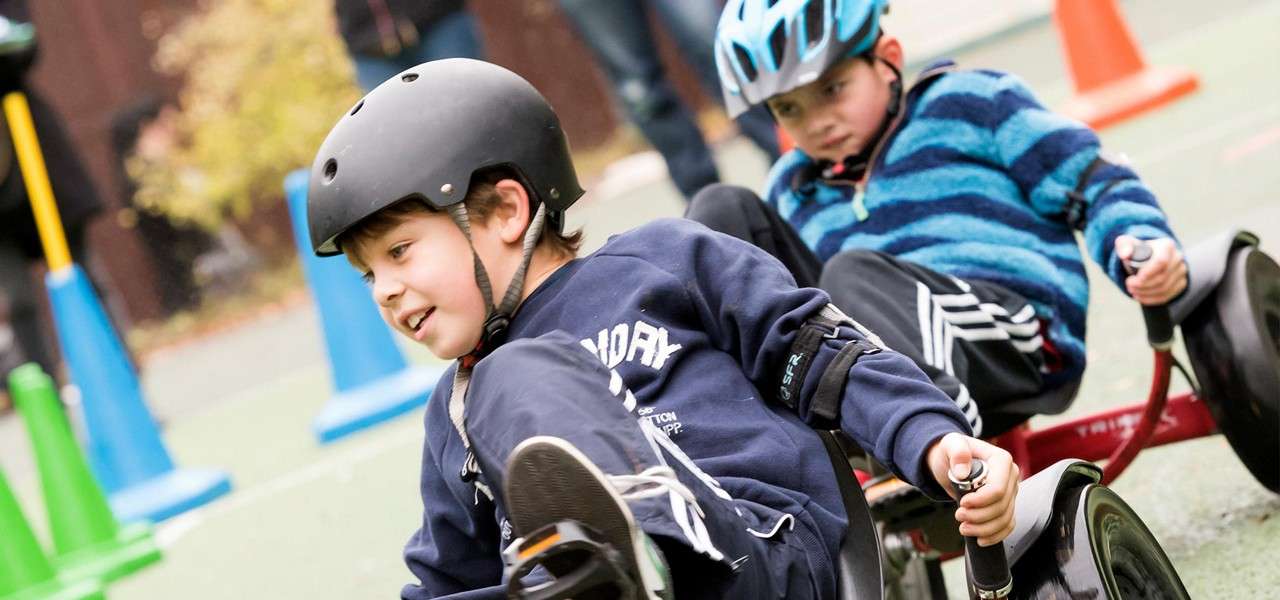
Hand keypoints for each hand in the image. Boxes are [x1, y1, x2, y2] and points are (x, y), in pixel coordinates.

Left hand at [926, 432, 1017, 546]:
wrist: (950, 462)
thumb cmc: (951, 451)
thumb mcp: (950, 444)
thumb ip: (957, 452)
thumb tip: (963, 471)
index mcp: (1002, 460)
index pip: (999, 489)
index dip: (981, 501)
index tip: (963, 503)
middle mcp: (1010, 477)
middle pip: (1001, 507)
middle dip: (979, 516)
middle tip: (959, 516)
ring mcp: (1010, 492)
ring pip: (1005, 519)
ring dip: (984, 529)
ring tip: (964, 527)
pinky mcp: (1006, 505)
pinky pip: (1008, 525)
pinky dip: (995, 535)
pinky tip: (980, 539)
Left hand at [1114, 236, 1186, 304]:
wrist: (1147, 257)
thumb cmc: (1136, 250)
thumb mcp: (1127, 243)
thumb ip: (1123, 245)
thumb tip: (1125, 254)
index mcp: (1166, 246)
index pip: (1161, 262)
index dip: (1147, 273)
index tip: (1133, 279)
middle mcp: (1177, 257)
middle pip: (1162, 277)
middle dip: (1142, 285)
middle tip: (1129, 285)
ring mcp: (1181, 271)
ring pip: (1164, 288)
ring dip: (1145, 293)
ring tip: (1132, 290)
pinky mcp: (1180, 284)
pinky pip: (1167, 296)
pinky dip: (1151, 299)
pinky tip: (1139, 297)